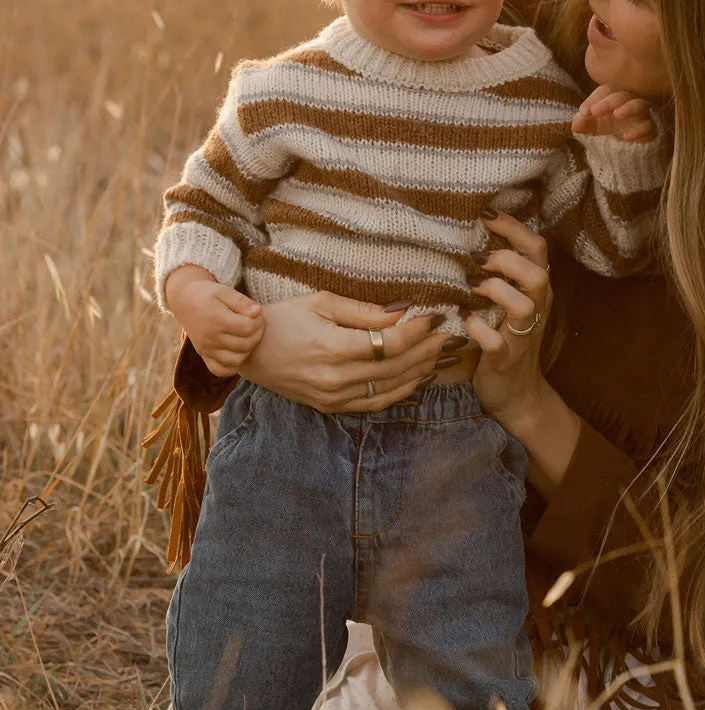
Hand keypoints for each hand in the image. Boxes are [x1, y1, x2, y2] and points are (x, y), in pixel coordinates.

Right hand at [165, 266, 264, 377]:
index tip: (257, 315)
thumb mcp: (224, 291)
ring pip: (236, 360)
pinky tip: (236, 351)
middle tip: (256, 324)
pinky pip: (221, 371)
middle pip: (245, 344)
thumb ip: (242, 301)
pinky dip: (232, 365)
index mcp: (216, 320)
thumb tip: (258, 312)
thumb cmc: (208, 294)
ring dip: (248, 350)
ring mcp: (206, 349)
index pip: (248, 328)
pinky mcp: (204, 356)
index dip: (259, 321)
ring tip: (247, 336)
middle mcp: (210, 338)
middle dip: (257, 334)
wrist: (185, 301)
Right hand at [237, 291, 451, 413]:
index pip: (391, 343)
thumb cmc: (284, 318)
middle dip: (428, 349)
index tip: (435, 317)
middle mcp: (336, 378)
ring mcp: (334, 397)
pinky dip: (401, 392)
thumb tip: (402, 312)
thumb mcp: (321, 302)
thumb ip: (364, 311)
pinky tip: (419, 378)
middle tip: (449, 335)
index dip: (419, 331)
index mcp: (333, 348)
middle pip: (397, 366)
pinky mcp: (332, 407)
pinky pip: (375, 403)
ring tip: (441, 354)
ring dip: (421, 371)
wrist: (249, 351)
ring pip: (391, 388)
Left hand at [467, 212, 582, 497]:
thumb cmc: (503, 336)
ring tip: (472, 287)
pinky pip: (495, 341)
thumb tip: (467, 232)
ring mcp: (523, 335)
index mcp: (536, 289)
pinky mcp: (506, 358)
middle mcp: (537, 308)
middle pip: (538, 273)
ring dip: (494, 291)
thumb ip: (498, 270)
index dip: (513, 227)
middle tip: (477, 259)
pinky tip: (463, 320)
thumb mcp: (505, 299)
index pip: (538, 247)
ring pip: (524, 305)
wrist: (515, 392)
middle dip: (506, 260)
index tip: (485, 214)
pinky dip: (476, 328)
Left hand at [571, 84, 655, 142]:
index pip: (606, 91)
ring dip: (628, 108)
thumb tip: (575, 124)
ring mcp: (641, 115)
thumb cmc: (610, 128)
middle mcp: (629, 102)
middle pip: (622, 95)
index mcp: (614, 97)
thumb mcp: (593, 127)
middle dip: (608, 102)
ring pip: (639, 105)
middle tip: (594, 112)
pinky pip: (648, 126)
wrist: (627, 145)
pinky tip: (626, 137)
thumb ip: (583, 124)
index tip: (583, 112)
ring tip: (616, 114)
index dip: (594, 99)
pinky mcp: (650, 129)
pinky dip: (638, 130)